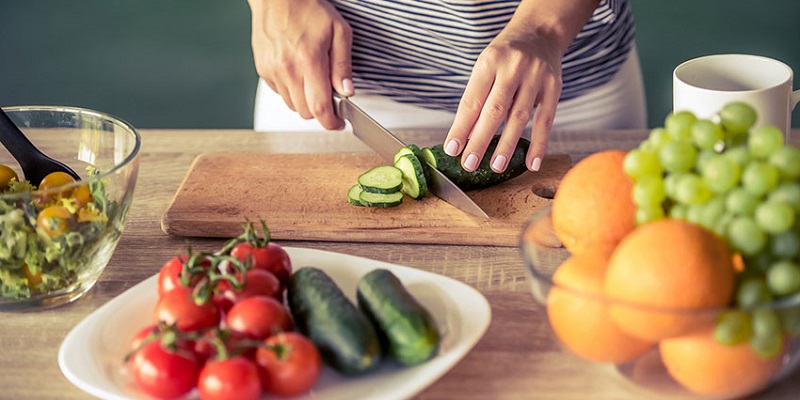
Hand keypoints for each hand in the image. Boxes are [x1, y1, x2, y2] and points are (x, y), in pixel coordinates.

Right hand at [248, 0, 352, 129]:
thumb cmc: (308, 8)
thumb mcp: (339, 31)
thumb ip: (342, 65)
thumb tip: (347, 91)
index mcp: (309, 60)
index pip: (319, 107)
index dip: (331, 122)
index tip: (338, 123)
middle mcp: (287, 69)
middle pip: (305, 112)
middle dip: (320, 110)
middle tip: (329, 97)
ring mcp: (272, 70)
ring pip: (292, 105)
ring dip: (305, 100)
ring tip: (312, 79)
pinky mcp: (263, 70)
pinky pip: (280, 93)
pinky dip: (291, 90)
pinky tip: (297, 72)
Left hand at [443, 26, 563, 172]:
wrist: (539, 32)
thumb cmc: (505, 56)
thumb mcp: (485, 67)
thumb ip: (478, 98)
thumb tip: (466, 137)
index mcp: (489, 61)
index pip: (472, 100)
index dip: (461, 127)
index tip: (452, 149)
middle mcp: (513, 67)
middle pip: (495, 111)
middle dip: (480, 140)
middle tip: (470, 163)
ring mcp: (536, 76)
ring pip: (519, 117)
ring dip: (507, 146)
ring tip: (496, 166)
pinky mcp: (554, 87)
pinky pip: (545, 120)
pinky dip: (538, 144)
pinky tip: (531, 163)